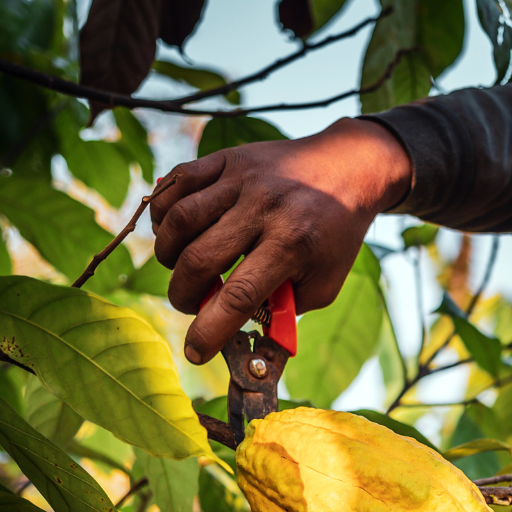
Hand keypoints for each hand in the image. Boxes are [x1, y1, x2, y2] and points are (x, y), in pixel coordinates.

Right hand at [149, 118, 410, 363]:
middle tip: (191, 304)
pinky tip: (173, 231)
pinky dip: (163, 212)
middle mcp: (263, 208)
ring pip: (180, 220)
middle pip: (199, 260)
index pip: (238, 296)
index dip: (209, 330)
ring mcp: (241, 179)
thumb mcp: (324, 282)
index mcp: (292, 243)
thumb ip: (284, 310)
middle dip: (183, 296)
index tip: (194, 352)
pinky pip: (177, 182)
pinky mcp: (227, 158)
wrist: (348, 167)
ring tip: (180, 268)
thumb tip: (238, 332)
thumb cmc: (334, 235)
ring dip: (168, 255)